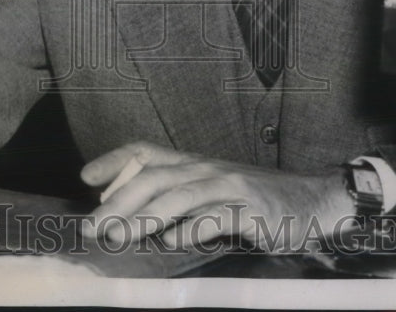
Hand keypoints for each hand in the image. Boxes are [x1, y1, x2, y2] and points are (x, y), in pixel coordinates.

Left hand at [79, 141, 352, 251]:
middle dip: (120, 201)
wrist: (310, 202)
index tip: (85, 177)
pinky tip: (172, 243)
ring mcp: (228, 185)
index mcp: (194, 163)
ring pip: (178, 195)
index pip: (146, 152)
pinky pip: (214, 218)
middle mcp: (207, 168)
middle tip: (94, 227)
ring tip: (120, 236)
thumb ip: (177, 199)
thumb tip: (133, 217)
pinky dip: (190, 230)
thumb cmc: (254, 202)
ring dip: (144, 217)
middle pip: (154, 177)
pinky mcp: (249, 208)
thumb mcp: (212, 193)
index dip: (115, 160)